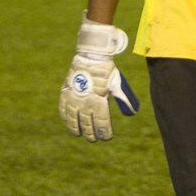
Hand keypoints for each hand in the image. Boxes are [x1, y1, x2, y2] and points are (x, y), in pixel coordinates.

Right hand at [59, 14, 139, 141]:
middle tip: (93, 139)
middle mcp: (85, 103)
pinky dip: (65, 116)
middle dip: (91, 134)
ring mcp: (73, 98)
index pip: (102, 124)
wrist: (91, 56)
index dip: (104, 133)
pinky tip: (68, 120)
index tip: (106, 138)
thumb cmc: (107, 71)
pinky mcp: (65, 92)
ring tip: (78, 134)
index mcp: (99, 102)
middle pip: (87, 125)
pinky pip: (63, 108)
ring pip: (73, 119)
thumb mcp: (117, 85)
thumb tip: (133, 112)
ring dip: (75, 128)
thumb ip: (123, 99)